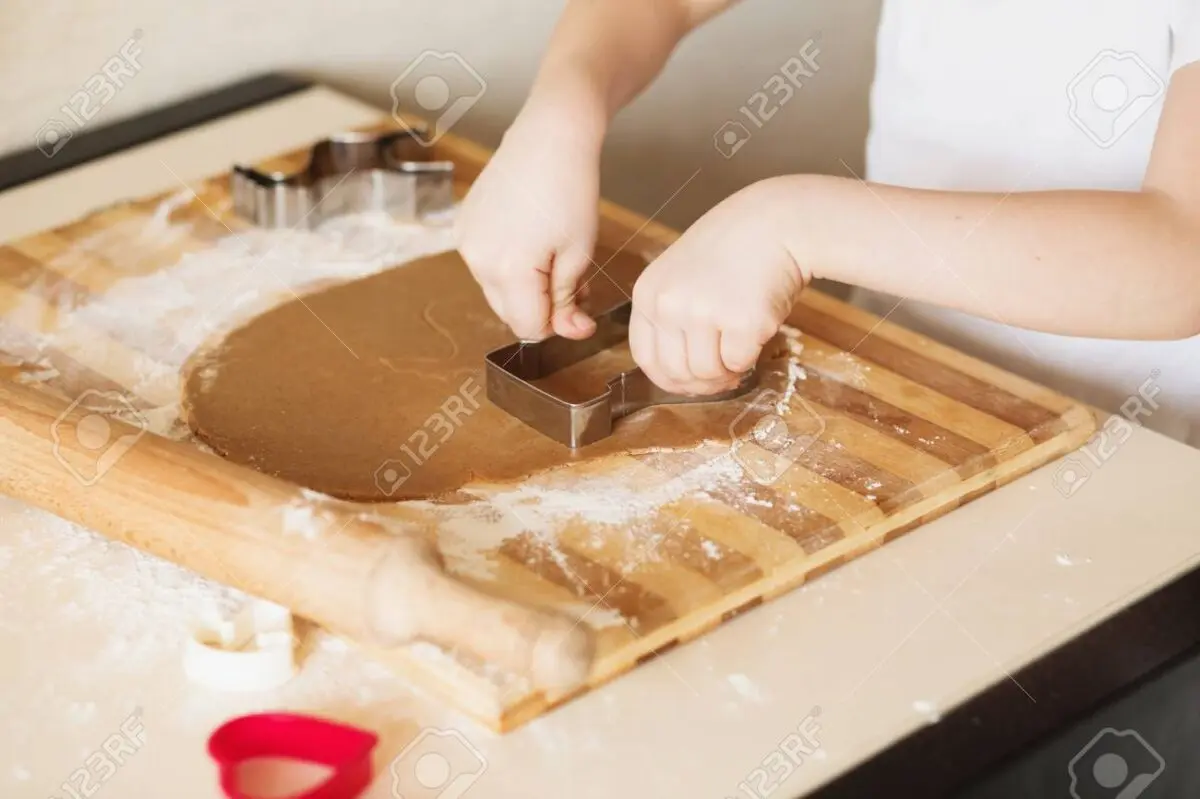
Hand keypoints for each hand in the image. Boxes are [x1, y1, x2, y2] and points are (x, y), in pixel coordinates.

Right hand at [456, 91, 604, 340]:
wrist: (549, 136)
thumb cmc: (570, 189)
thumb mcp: (579, 253)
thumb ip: (568, 300)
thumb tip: (570, 332)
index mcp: (507, 270)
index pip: (529, 328)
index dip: (558, 324)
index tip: (580, 305)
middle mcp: (476, 261)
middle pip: (510, 313)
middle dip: (541, 306)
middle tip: (573, 279)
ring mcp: (465, 242)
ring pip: (497, 291)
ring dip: (525, 287)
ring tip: (552, 255)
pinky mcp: (463, 226)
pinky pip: (485, 264)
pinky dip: (508, 263)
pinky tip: (530, 238)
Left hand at [630, 179, 807, 394]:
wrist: (778, 222)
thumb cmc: (735, 248)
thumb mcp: (683, 274)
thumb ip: (674, 317)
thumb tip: (684, 375)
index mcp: (648, 293)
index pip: (645, 358)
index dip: (668, 379)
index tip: (688, 382)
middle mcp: (669, 305)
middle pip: (675, 373)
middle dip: (701, 383)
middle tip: (723, 374)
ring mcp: (703, 314)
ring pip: (707, 374)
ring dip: (726, 371)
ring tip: (740, 349)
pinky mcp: (741, 323)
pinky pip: (738, 363)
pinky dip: (750, 357)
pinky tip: (756, 332)